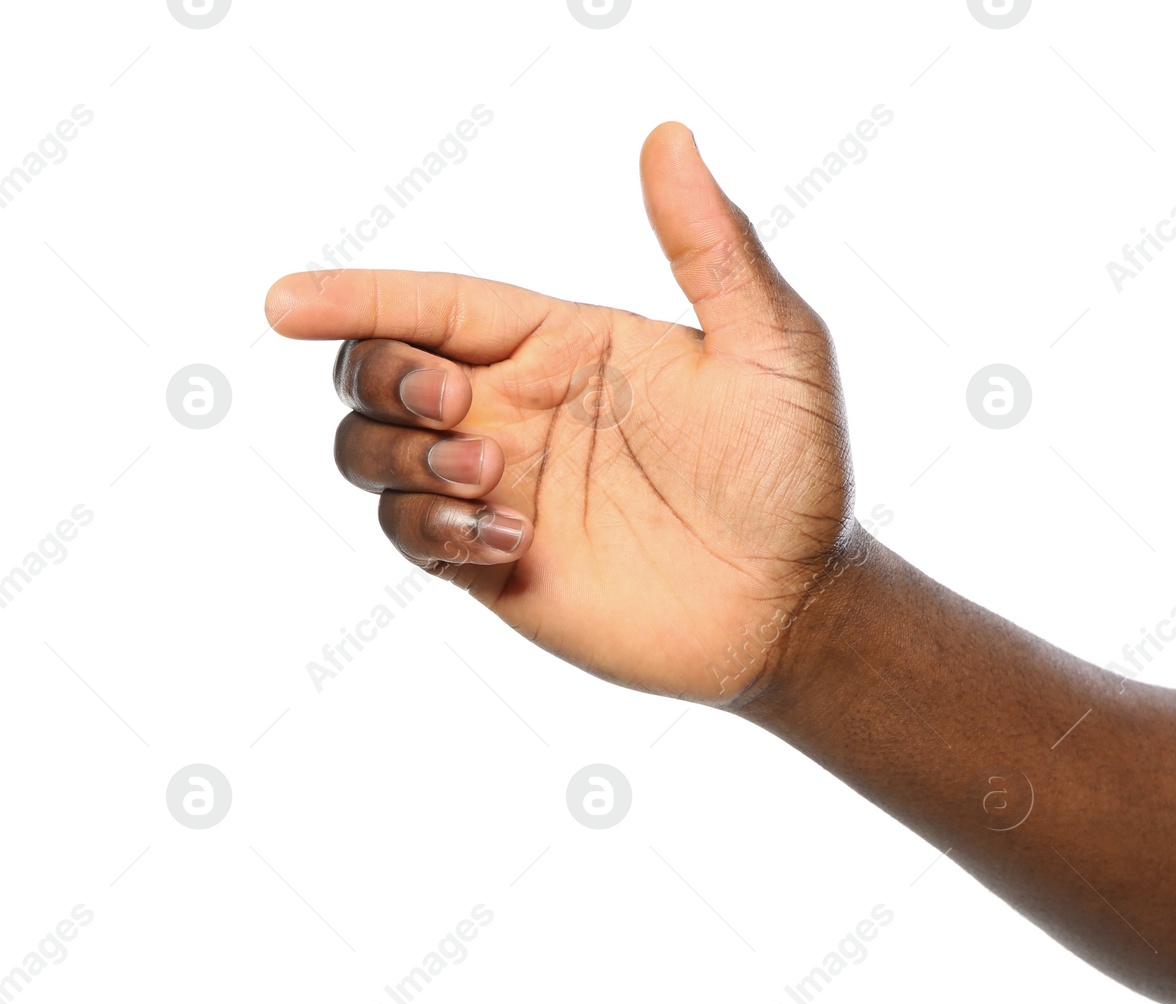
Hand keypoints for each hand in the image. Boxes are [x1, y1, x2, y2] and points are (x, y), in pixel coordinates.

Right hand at [264, 123, 852, 703]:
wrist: (795, 601)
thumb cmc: (792, 470)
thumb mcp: (771, 345)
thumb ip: (711, 247)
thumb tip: (668, 136)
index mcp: (562, 344)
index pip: (435, 305)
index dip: (356, 299)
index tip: (286, 304)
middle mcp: (515, 409)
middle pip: (377, 372)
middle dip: (381, 377)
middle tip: (457, 409)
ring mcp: (500, 490)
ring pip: (372, 454)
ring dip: (404, 457)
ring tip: (497, 480)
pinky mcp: (494, 564)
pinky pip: (410, 538)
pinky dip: (433, 530)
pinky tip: (514, 541)